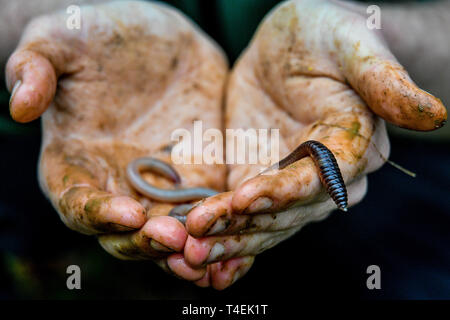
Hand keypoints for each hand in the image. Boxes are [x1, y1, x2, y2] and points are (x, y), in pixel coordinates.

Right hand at [6, 1, 230, 281]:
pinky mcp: (197, 177)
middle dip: (147, 241)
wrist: (156, 36)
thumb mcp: (61, 41)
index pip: (78, 203)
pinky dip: (219, 231)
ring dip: (186, 250)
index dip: (99, 214)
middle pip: (126, 233)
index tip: (127, 213)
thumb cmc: (100, 37)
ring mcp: (159, 185)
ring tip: (206, 258)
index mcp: (75, 164)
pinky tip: (237, 238)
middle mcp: (116, 185)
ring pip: (169, 234)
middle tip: (172, 238)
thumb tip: (19, 107)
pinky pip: (207, 213)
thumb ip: (36, 68)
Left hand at [183, 0, 446, 287]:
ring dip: (227, 240)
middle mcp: (327, 176)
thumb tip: (433, 114)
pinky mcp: (259, 179)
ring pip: (263, 222)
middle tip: (199, 240)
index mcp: (353, 145)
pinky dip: (222, 236)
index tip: (245, 196)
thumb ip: (384, 80)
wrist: (294, 45)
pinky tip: (194, 253)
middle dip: (244, 226)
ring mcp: (290, 183)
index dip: (286, 190)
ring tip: (188, 252)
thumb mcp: (352, 44)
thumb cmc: (327, 35)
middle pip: (288, 212)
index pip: (323, 178)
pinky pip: (243, 215)